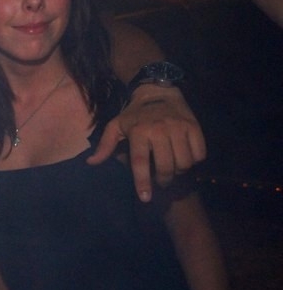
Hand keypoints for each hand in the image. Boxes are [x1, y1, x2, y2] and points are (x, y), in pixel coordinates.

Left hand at [87, 85, 205, 201]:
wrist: (158, 91)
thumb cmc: (134, 114)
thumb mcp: (116, 126)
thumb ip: (105, 145)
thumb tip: (91, 163)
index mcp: (138, 132)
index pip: (140, 162)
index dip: (142, 182)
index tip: (145, 198)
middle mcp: (159, 130)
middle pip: (166, 167)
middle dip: (163, 180)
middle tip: (160, 181)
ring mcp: (179, 128)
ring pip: (184, 163)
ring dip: (179, 171)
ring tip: (173, 167)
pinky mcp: (194, 127)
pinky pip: (199, 154)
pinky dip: (194, 160)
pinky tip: (185, 156)